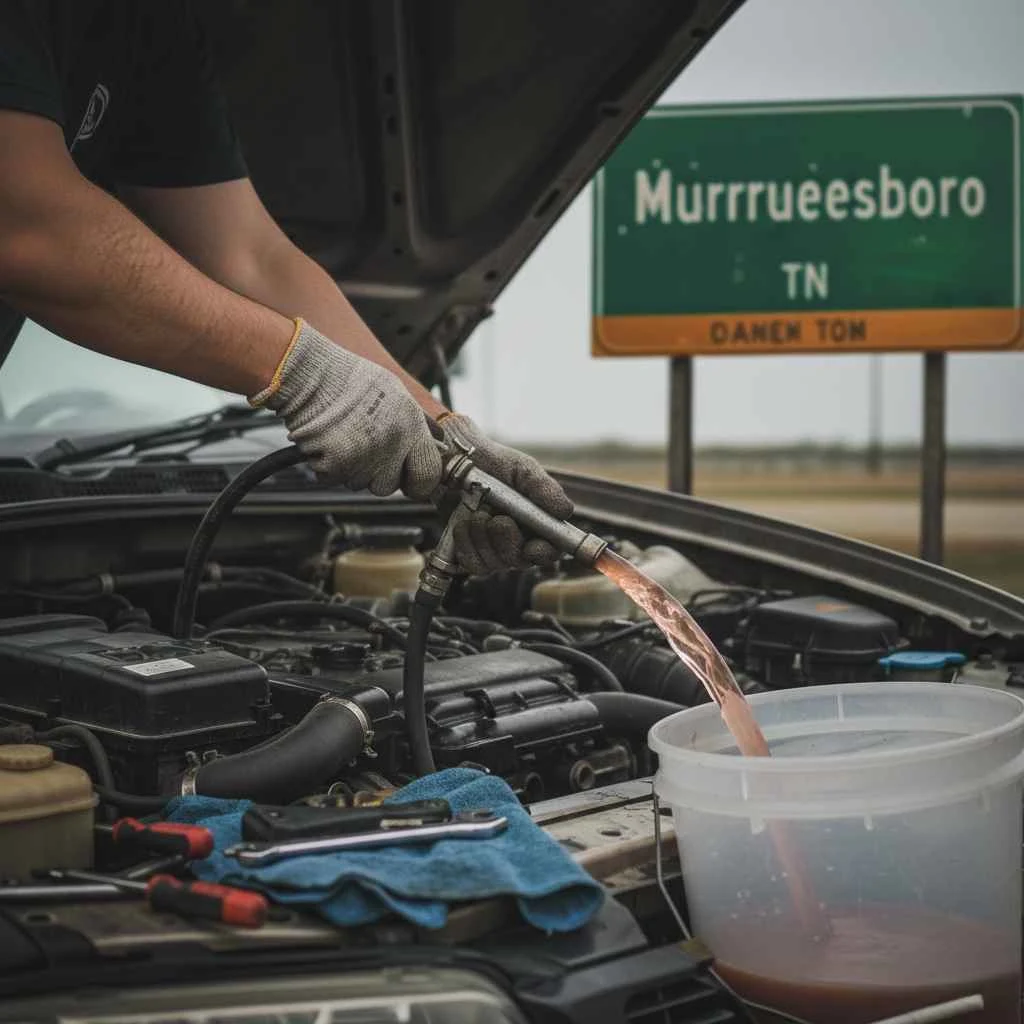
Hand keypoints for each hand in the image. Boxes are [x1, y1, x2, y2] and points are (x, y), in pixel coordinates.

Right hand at [251, 320, 441, 497]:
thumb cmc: (350, 381)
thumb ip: (418, 423)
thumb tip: (437, 441)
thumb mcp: (397, 393)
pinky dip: (331, 468)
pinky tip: (331, 444)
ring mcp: (362, 459)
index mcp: (410, 427)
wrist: (311, 376)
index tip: (413, 481)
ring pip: (363, 484)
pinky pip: (337, 479)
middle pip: (391, 486)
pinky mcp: (335, 468)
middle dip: (382, 476)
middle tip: (370, 453)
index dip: (421, 481)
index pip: (429, 474)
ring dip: (355, 470)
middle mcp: (390, 446)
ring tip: (347, 440)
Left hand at [438, 414, 573, 573]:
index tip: (533, 547)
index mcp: (538, 524)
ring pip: (495, 564)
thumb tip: (565, 511)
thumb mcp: (523, 469)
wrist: (457, 461)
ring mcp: (493, 550)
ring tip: (478, 512)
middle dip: (508, 541)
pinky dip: (466, 542)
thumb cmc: (495, 465)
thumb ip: (544, 488)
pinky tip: (464, 523)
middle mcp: (518, 541)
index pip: (550, 550)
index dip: (544, 553)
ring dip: (484, 537)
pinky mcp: (470, 553)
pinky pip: (472, 562)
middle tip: (498, 519)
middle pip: (520, 561)